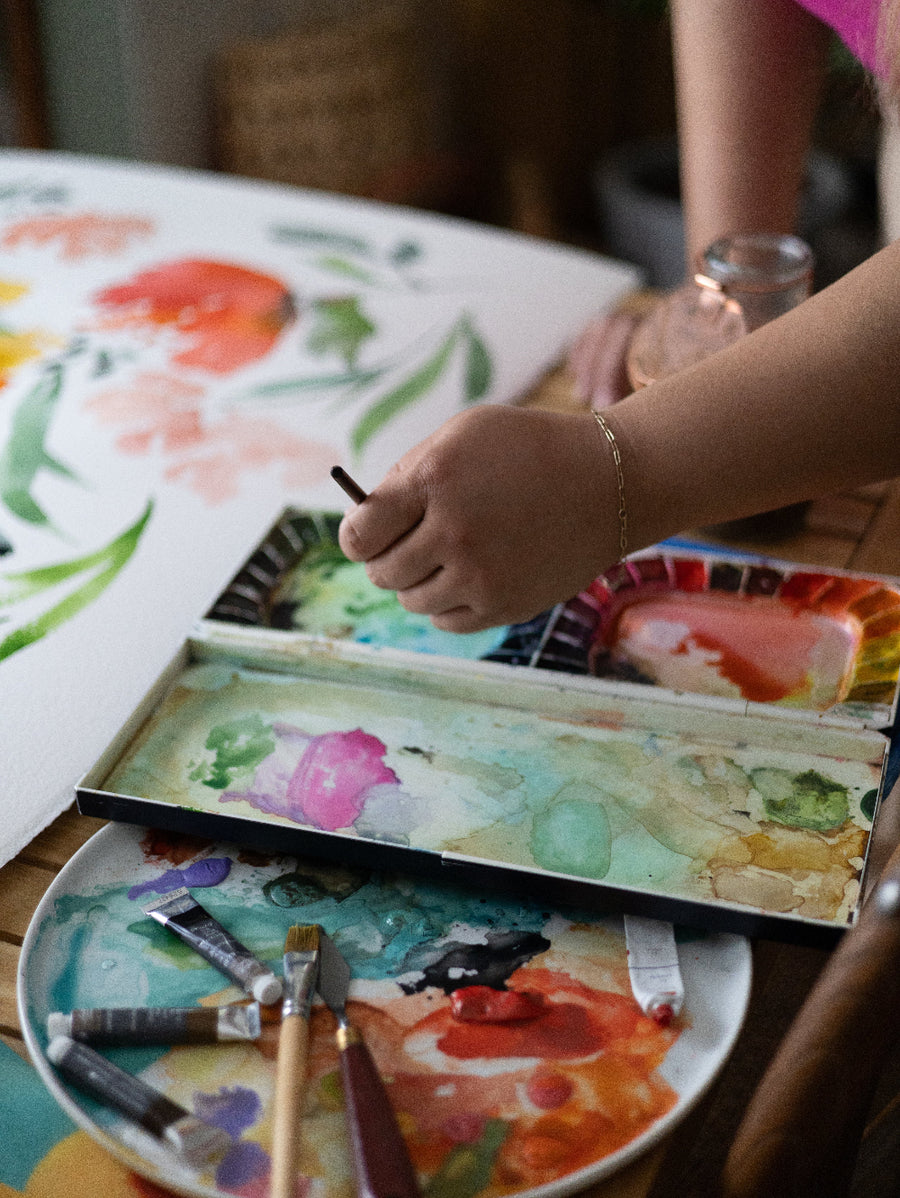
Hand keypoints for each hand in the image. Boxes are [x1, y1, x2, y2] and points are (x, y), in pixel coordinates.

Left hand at [338, 405, 622, 632]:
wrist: (609, 482)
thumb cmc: (530, 451)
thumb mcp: (464, 435)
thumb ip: (409, 474)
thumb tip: (363, 518)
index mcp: (435, 480)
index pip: (359, 534)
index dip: (356, 536)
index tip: (365, 535)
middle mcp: (453, 532)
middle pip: (382, 572)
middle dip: (385, 559)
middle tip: (404, 545)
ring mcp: (480, 574)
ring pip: (411, 600)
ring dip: (416, 582)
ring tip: (442, 557)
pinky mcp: (504, 605)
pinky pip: (446, 620)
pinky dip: (446, 603)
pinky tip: (466, 576)